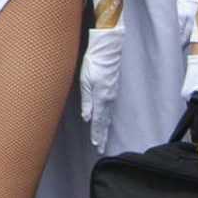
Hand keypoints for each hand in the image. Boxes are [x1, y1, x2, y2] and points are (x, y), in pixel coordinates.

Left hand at [79, 29, 124, 149]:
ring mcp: (112, 93)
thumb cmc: (93, 63)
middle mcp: (109, 98)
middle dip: (102, 134)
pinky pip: (109, 107)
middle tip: (100, 147)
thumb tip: (87, 118)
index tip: (96, 144)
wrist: (106, 49)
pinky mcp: (112, 88)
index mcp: (102, 97)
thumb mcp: (85, 81)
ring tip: (101, 138)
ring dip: (104, 127)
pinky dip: (107, 117)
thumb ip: (87, 101)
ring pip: (108, 115)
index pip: (98, 120)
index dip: (97, 133)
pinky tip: (105, 120)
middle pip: (105, 120)